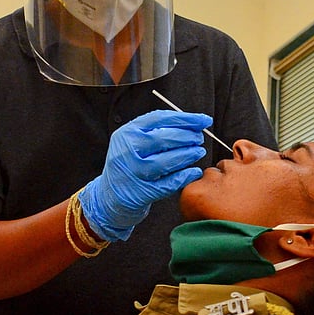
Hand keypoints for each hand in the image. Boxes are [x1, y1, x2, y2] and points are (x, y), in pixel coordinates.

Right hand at [79, 110, 211, 240]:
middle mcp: (127, 151)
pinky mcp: (139, 193)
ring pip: (165, 161)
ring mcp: (132, 172)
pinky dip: (183, 177)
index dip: (186, 119)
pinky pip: (167, 184)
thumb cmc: (130, 164)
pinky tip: (194, 172)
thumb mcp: (136, 142)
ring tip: (199, 152)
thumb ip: (159, 130)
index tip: (204, 120)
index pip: (160, 119)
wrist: (109, 196)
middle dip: (187, 137)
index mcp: (128, 132)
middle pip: (163, 139)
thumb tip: (194, 123)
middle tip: (200, 138)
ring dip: (187, 155)